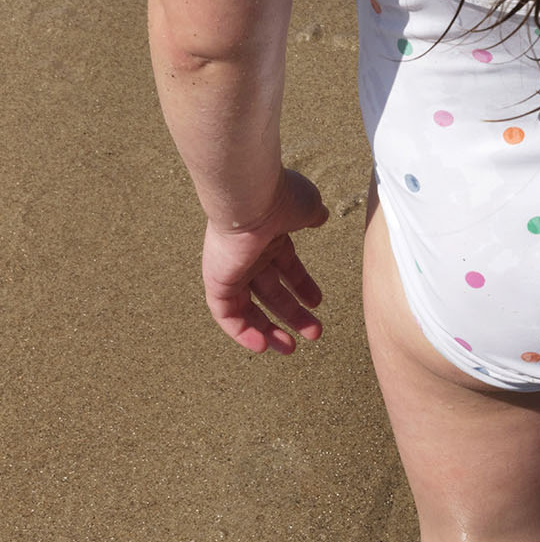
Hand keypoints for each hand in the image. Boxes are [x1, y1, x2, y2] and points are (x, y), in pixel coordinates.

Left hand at [201, 168, 329, 353]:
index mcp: (270, 237)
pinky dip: (241, 331)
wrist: (251, 193)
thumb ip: (313, 214)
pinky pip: (226, 313)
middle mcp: (249, 254)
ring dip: (269, 329)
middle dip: (292, 313)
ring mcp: (231, 268)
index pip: (285, 267)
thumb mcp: (307, 206)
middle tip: (314, 333)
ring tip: (289, 348)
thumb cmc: (280, 196)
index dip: (302, 286)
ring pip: (247, 307)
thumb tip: (320, 216)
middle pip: (270, 292)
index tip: (318, 302)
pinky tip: (262, 346)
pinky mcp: (217, 280)